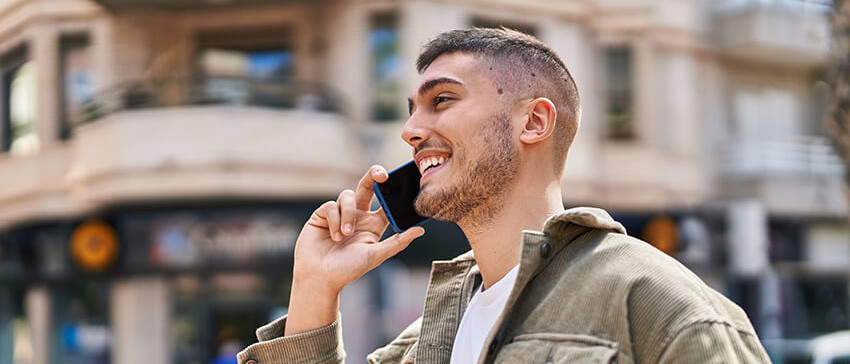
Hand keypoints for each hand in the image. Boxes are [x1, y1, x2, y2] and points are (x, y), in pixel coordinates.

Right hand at [285, 165, 424, 335]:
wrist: (321, 277)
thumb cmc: (348, 269)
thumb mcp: (376, 255)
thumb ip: (398, 242)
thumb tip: (421, 230)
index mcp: (373, 224)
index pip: (385, 202)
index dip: (392, 191)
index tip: (399, 183)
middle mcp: (357, 216)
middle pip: (367, 187)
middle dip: (373, 176)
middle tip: (381, 174)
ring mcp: (339, 214)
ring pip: (348, 196)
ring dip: (348, 214)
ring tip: (345, 235)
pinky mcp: (323, 214)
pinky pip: (331, 206)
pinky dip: (335, 220)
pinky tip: (333, 237)